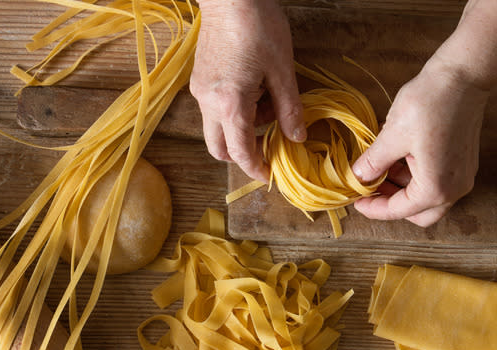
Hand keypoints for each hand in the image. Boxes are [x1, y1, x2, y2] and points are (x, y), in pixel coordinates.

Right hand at [190, 0, 305, 181]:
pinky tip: (256, 91)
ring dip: (242, 129)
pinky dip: (234, 112)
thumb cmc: (258, 27)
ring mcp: (200, 90)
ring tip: (270, 104)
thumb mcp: (282, 70)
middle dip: (243, 154)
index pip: (240, 152)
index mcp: (229, 104)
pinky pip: (214, 109)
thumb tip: (297, 137)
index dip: (256, 168)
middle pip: (219, 147)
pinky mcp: (199, 78)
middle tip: (270, 147)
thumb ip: (289, 108)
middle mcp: (208, 102)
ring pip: (217, 128)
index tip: (270, 176)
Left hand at [351, 59, 488, 226]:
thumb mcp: (392, 135)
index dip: (373, 207)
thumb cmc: (429, 103)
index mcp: (436, 188)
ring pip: (428, 197)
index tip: (355, 200)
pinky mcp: (464, 162)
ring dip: (403, 188)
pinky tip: (398, 156)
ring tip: (381, 165)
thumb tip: (359, 177)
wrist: (463, 76)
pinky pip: (438, 181)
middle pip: (419, 213)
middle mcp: (455, 189)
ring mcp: (463, 176)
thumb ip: (374, 163)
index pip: (398, 210)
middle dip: (392, 203)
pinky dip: (416, 176)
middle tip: (370, 186)